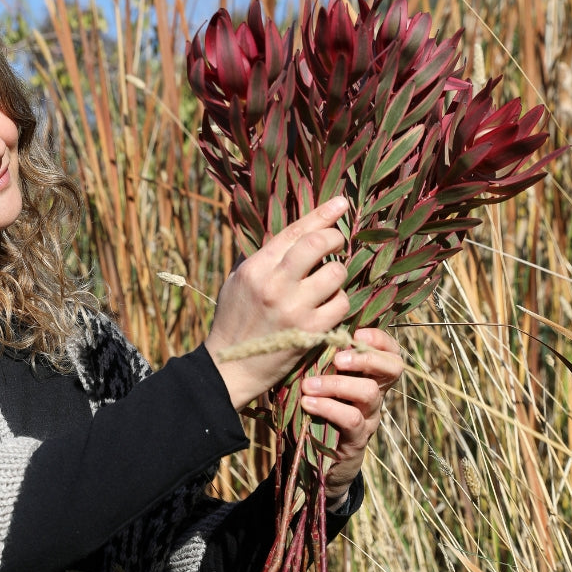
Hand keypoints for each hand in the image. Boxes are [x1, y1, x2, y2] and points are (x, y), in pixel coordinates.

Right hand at [205, 196, 350, 409]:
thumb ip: (260, 258)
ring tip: (327, 283)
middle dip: (334, 239)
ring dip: (337, 275)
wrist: (230, 368)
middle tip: (336, 245)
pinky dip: (338, 302)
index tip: (341, 203)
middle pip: (319, 244)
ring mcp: (294, 309)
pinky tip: (327, 306)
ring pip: (336, 274)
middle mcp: (274, 285)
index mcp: (255, 268)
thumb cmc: (233, 322)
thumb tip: (288, 234)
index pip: (295, 231)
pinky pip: (341, 304)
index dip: (322, 214)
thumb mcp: (236, 283)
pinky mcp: (310, 332)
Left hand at [299, 327, 403, 505]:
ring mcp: (369, 418)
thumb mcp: (318, 386)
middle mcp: (375, 396)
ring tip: (309, 385)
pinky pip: (351, 419)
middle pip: (393, 368)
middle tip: (338, 358)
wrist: (317, 461)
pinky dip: (329, 408)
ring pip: (370, 392)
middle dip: (366, 357)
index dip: (380, 339)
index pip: (391, 352)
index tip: (355, 332)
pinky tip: (308, 404)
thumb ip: (318, 364)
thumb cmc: (315, 414)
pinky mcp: (357, 439)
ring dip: (338, 384)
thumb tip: (301, 333)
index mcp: (369, 378)